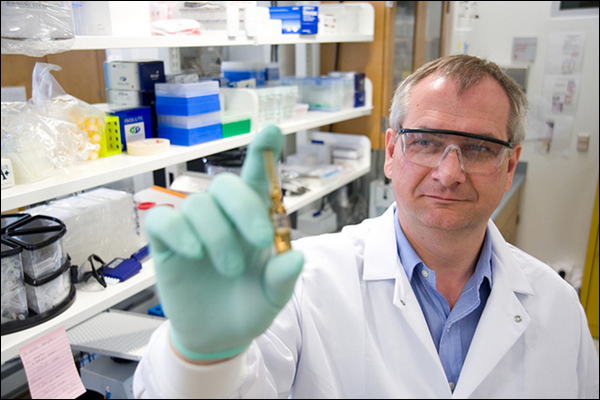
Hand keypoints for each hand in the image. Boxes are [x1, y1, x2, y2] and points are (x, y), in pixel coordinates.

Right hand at [145, 124, 303, 360]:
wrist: (216, 338)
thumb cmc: (248, 308)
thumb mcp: (273, 297)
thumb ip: (283, 277)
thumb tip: (296, 256)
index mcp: (253, 220)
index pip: (257, 178)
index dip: (262, 152)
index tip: (271, 132)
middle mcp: (223, 217)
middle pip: (225, 184)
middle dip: (245, 208)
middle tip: (260, 241)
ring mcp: (193, 228)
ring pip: (198, 205)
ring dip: (217, 234)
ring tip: (230, 268)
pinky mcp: (166, 243)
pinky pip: (163, 220)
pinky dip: (179, 231)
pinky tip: (193, 252)